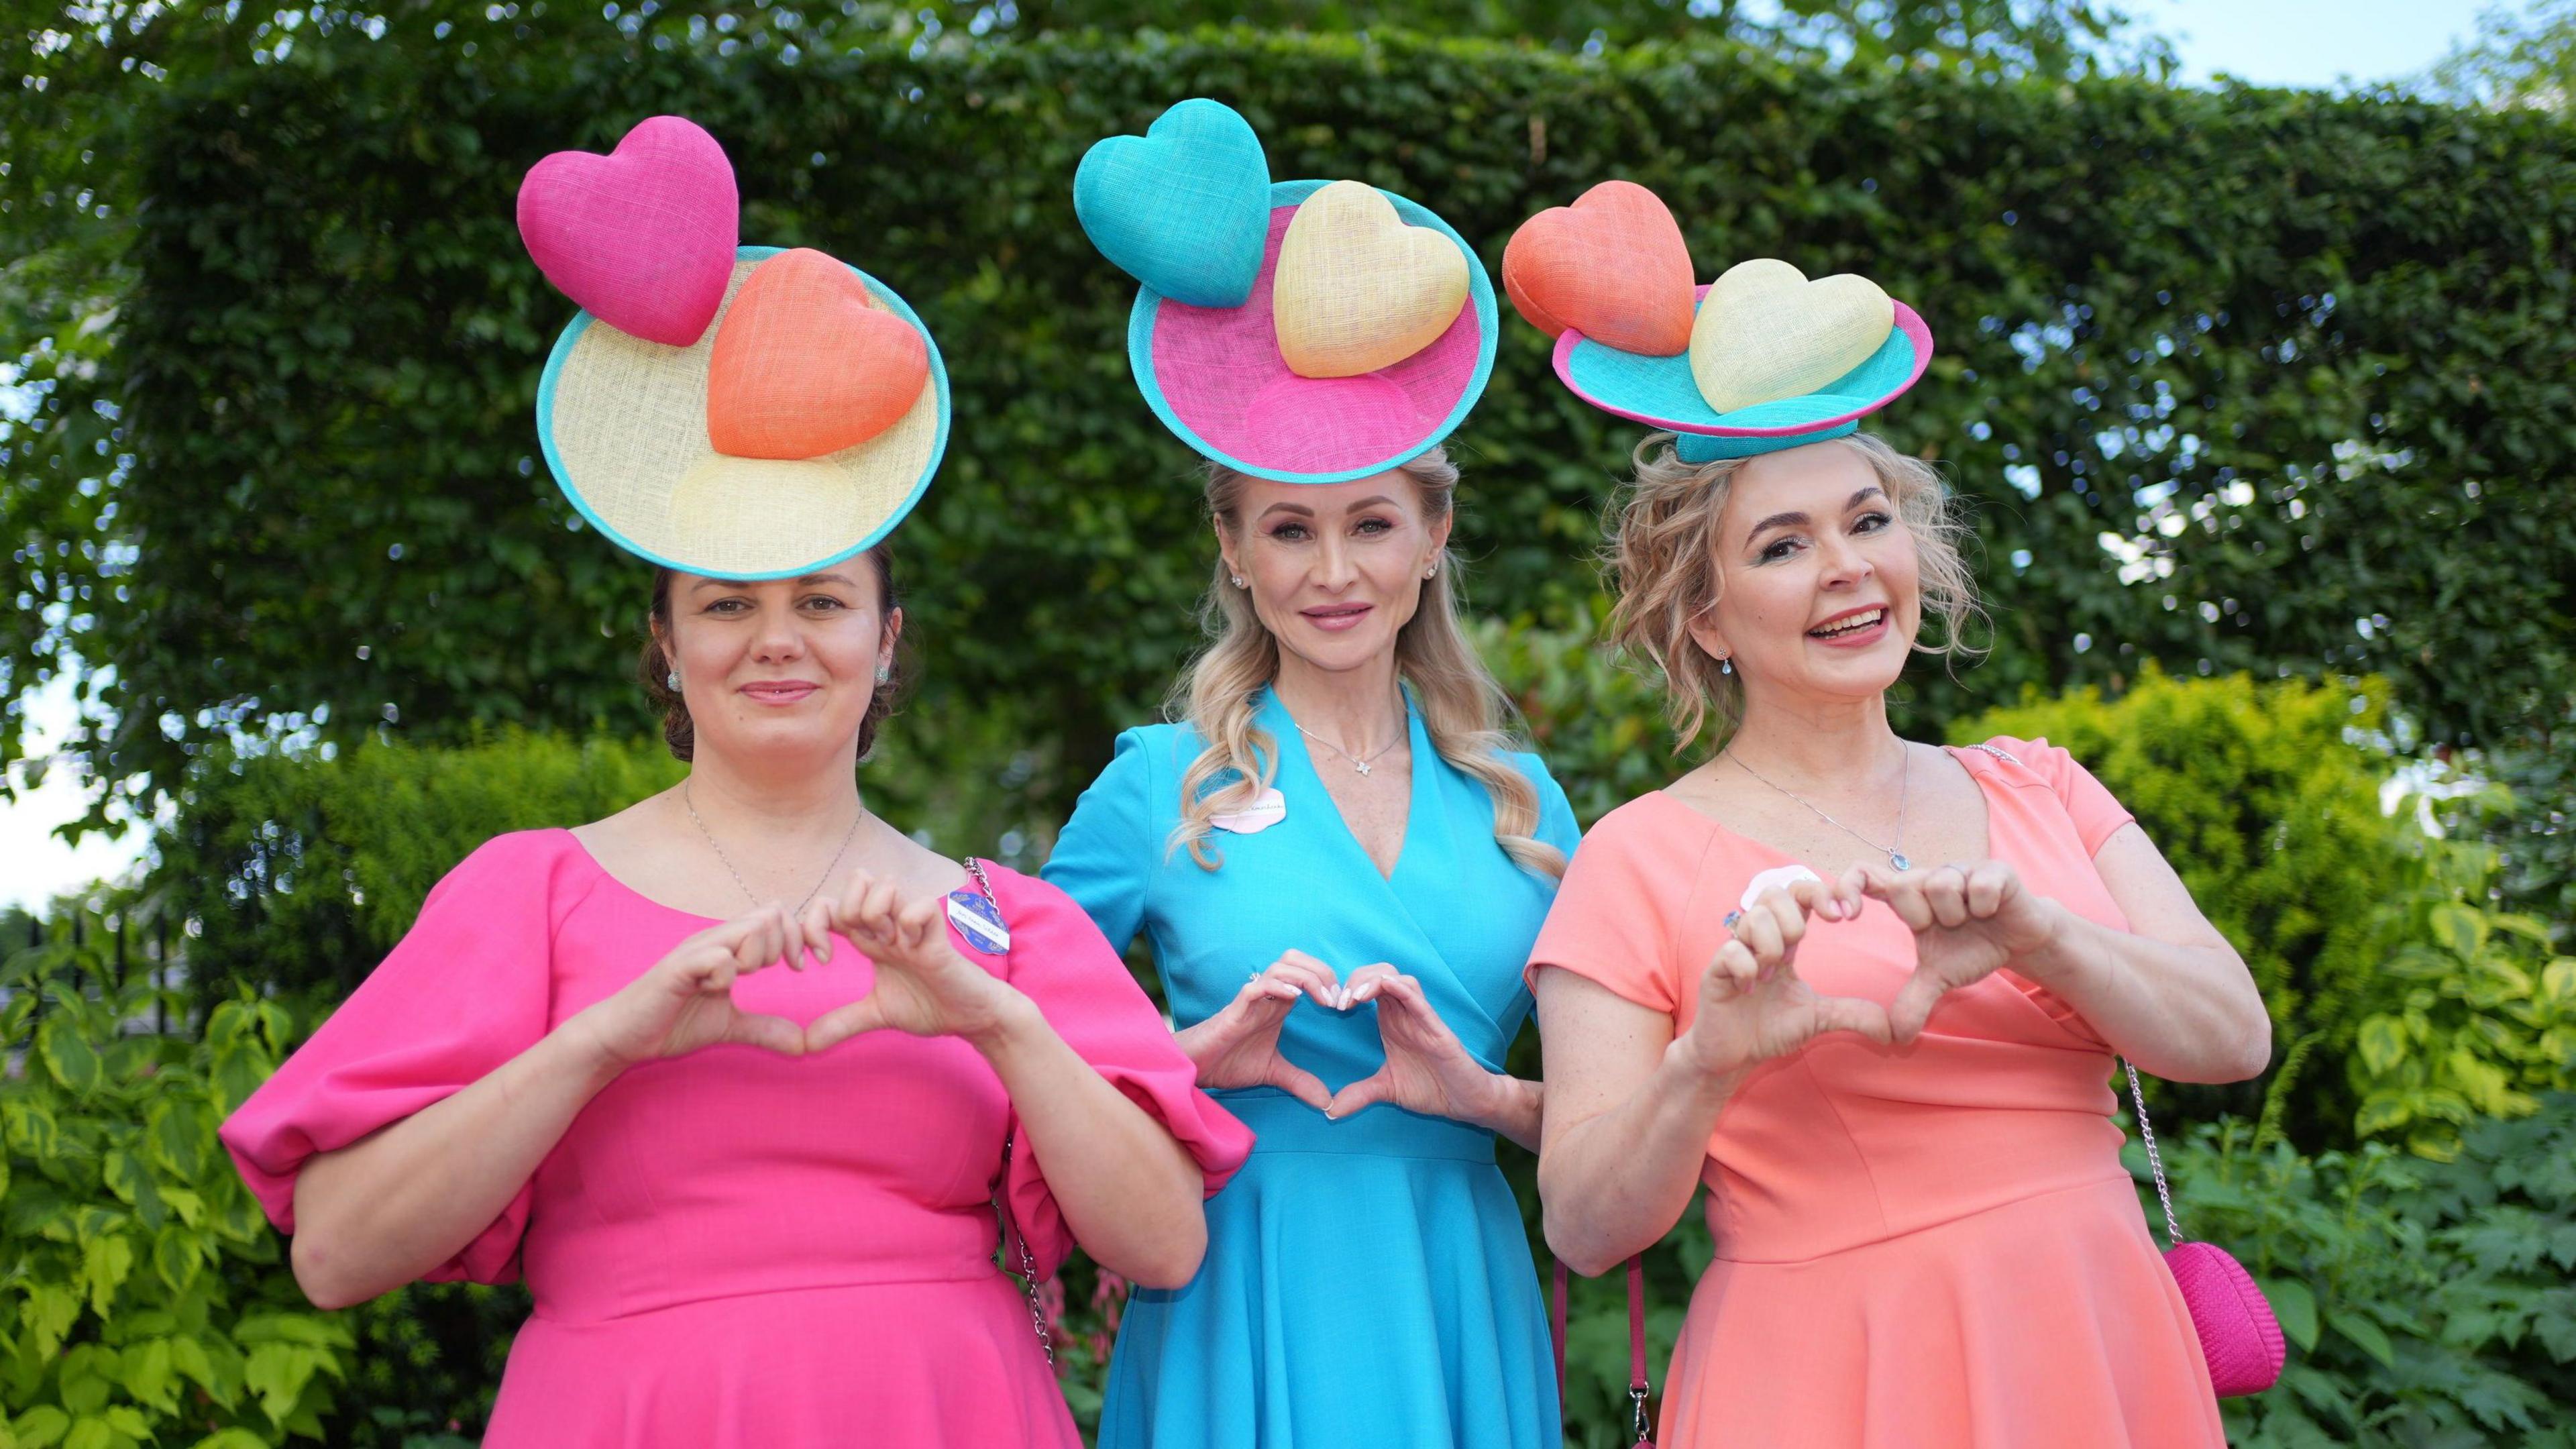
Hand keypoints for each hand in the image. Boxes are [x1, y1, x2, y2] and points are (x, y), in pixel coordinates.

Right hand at [568, 905, 808, 1068]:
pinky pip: (718, 958)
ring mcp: (695, 950)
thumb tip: (803, 1044)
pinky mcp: (677, 968)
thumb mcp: (729, 1026)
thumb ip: (765, 1029)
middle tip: (766, 974)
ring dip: (755, 958)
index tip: (802, 967)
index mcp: (728, 944)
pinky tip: (709, 991)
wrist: (624, 1036)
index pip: (777, 914)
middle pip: (772, 915)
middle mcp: (714, 938)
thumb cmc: (672, 1023)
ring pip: (750, 929)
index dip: (798, 938)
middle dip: (782, 946)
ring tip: (733, 982)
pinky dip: (725, 976)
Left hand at [801, 871, 1015, 1048]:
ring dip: (876, 915)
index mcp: (871, 938)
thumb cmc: (930, 1006)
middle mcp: (890, 924)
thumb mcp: (877, 1014)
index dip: (813, 925)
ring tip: (886, 945)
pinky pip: (919, 907)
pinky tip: (912, 947)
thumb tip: (805, 1045)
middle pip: (855, 880)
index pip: (832, 905)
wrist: (971, 1018)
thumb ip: (842, 1023)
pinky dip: (909, 923)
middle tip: (849, 948)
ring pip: (885, 884)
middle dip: (843, 912)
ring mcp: (914, 926)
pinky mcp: (938, 937)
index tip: (816, 960)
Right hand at [1174, 950, 1337, 1108]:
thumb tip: (1328, 1103)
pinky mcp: (1234, 1010)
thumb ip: (1300, 1082)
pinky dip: (1278, 986)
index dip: (1328, 981)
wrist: (1195, 1069)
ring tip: (1322, 999)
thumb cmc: (1228, 1062)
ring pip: (1280, 966)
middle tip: (1336, 998)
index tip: (1344, 1005)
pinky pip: (1256, 988)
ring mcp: (1251, 1000)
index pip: (1306, 973)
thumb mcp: (1273, 1073)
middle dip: (1321, 971)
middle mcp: (1266, 996)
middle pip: (1295, 959)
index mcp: (1278, 1004)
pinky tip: (1295, 997)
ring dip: (1306, 977)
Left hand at [1325, 964, 1507, 1123]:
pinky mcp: (1437, 1029)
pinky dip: (1401, 989)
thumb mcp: (1386, 1090)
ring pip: (1399, 979)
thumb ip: (1359, 1094)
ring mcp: (1422, 1018)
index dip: (1348, 988)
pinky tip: (1385, 988)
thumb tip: (1329, 1112)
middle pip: (1380, 974)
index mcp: (1392, 1021)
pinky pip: (1419, 1000)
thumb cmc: (1431, 1088)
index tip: (1331, 1007)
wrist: (1465, 1103)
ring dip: (1374, 981)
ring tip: (1355, 998)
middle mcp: (1405, 1014)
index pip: (1368, 986)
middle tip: (1340, 1002)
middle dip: (1357, 979)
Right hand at [1673, 875, 1890, 1080]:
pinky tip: (1748, 989)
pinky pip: (1731, 950)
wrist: (1732, 1057)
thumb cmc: (1769, 1029)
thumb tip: (1891, 1029)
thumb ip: (1851, 1013)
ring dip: (1770, 947)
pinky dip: (1746, 969)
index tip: (1845, 916)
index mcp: (1783, 940)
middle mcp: (1757, 938)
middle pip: (1774, 892)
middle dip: (1794, 920)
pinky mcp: (1714, 971)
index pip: (1800, 893)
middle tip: (1796, 951)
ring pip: (1754, 917)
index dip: (1822, 893)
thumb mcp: (1819, 1018)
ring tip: (1767, 976)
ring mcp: (1734, 951)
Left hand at [1845, 860, 2066, 1042]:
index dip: (1848, 886)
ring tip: (1970, 920)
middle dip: (1922, 918)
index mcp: (1908, 897)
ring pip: (1941, 884)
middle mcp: (1929, 876)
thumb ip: (1914, 1000)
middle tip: (1944, 929)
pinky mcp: (1994, 870)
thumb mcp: (1939, 977)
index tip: (1845, 917)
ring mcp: (1961, 869)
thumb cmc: (1972, 948)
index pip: (1864, 874)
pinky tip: (1991, 912)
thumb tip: (1897, 1038)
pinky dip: (1985, 906)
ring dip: (1956, 915)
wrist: (2021, 941)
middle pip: (1904, 885)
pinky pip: (1978, 885)